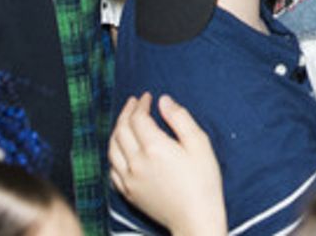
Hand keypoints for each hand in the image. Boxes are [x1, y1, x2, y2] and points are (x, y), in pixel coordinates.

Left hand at [107, 93, 225, 235]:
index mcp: (154, 147)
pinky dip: (113, 154)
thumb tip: (164, 101)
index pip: (138, 118)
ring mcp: (129, 179)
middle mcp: (136, 162)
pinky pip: (112, 169)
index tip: (147, 97)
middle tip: (133, 102)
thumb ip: (180, 119)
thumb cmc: (203, 181)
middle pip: (121, 130)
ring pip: (112, 149)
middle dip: (126, 113)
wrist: (195, 218)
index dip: (141, 104)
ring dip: (116, 131)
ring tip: (124, 121)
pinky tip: (120, 150)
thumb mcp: (199, 144)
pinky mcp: (128, 193)